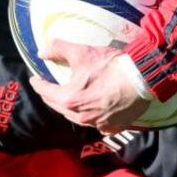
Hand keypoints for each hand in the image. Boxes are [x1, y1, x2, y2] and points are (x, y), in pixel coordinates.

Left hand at [29, 39, 149, 133]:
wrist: (141, 78)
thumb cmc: (111, 66)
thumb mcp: (82, 53)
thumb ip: (58, 49)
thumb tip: (41, 52)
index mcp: (69, 99)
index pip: (45, 92)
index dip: (38, 83)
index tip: (35, 79)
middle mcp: (80, 116)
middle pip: (58, 106)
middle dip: (51, 96)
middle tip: (48, 88)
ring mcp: (96, 124)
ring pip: (75, 117)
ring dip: (69, 108)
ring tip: (68, 99)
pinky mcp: (112, 127)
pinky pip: (95, 124)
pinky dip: (90, 117)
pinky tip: (91, 111)